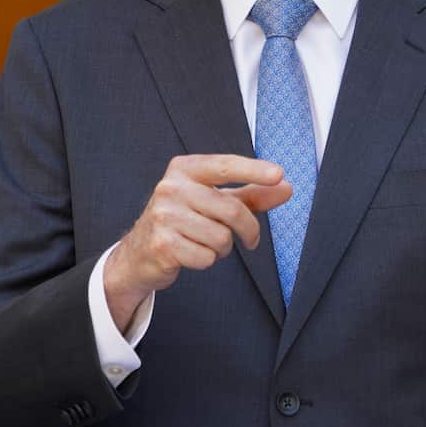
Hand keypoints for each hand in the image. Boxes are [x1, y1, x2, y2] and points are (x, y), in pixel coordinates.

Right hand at [103, 154, 291, 331]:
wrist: (139, 252)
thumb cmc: (183, 221)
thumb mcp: (214, 201)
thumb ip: (250, 194)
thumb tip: (286, 187)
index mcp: (184, 169)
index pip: (225, 166)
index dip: (253, 170)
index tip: (278, 174)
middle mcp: (171, 187)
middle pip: (231, 209)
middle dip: (249, 229)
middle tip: (250, 239)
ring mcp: (164, 215)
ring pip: (221, 237)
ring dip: (222, 248)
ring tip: (207, 243)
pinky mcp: (162, 244)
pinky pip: (206, 257)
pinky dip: (207, 260)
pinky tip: (191, 254)